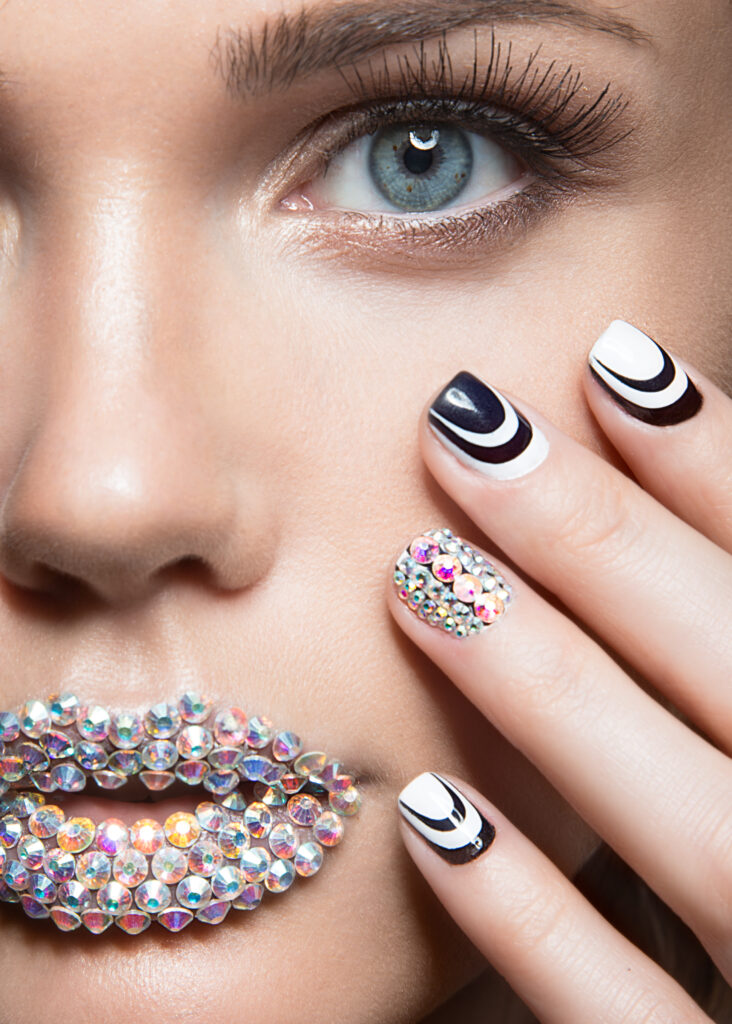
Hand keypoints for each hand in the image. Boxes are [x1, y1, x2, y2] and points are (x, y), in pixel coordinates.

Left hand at [388, 321, 731, 1022]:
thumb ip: (717, 613)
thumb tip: (653, 440)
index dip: (721, 460)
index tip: (611, 360)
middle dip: (606, 543)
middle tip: (466, 429)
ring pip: (701, 832)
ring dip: (555, 694)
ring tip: (419, 578)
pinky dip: (535, 920)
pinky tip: (429, 813)